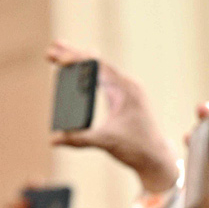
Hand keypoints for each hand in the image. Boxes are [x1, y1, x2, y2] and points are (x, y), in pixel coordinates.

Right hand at [46, 41, 178, 193]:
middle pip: (97, 63)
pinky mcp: (126, 99)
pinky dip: (90, 75)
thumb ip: (79, 140)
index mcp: (125, 90)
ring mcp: (128, 91)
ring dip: (81, 63)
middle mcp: (127, 85)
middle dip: (74, 55)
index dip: (76, 58)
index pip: (97, 65)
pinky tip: (79, 75)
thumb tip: (54, 140)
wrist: (156, 158)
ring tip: (61, 58)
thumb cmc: (137, 148)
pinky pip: (106, 80)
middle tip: (52, 49)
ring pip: (101, 70)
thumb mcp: (106, 142)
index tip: (59, 57)